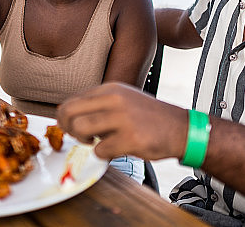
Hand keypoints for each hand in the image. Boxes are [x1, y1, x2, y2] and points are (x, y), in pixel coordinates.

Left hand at [56, 82, 187, 160]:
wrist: (180, 128)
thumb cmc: (148, 117)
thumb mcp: (123, 99)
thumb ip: (98, 104)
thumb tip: (68, 116)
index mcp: (110, 88)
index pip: (71, 101)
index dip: (64, 119)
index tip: (71, 128)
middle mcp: (114, 99)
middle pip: (70, 113)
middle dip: (69, 129)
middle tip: (81, 137)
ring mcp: (122, 118)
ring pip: (81, 129)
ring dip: (84, 142)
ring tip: (97, 142)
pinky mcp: (130, 138)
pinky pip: (100, 150)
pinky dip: (104, 154)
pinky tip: (116, 149)